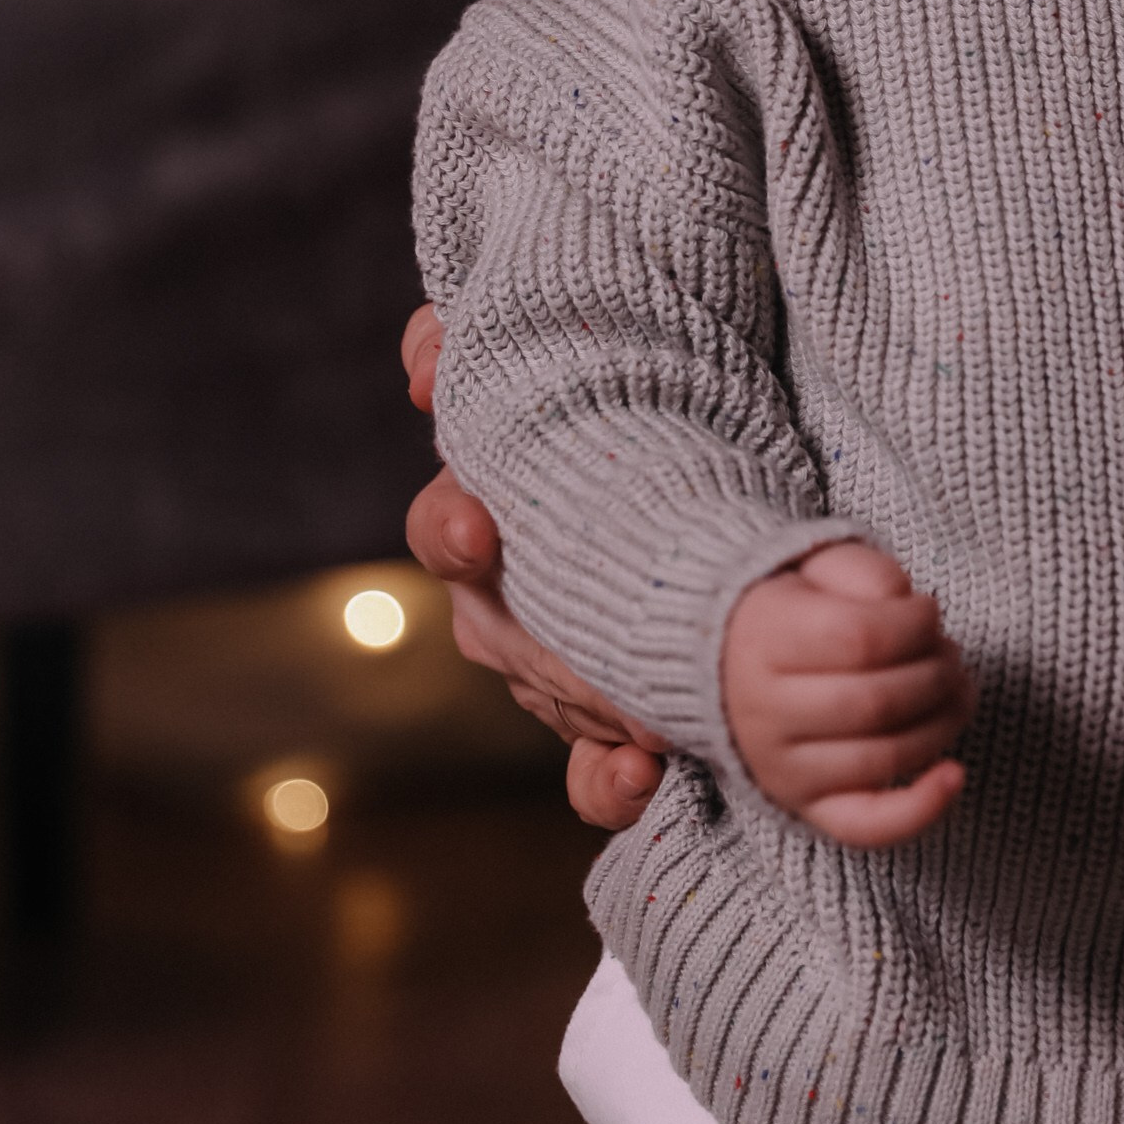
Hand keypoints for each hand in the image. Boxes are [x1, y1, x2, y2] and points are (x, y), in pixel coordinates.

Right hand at [401, 307, 669, 830]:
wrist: (698, 493)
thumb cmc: (613, 409)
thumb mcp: (559, 353)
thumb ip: (464, 341)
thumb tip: (425, 361)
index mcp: (485, 513)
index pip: (443, 523)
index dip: (453, 528)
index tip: (479, 532)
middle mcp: (507, 600)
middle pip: (505, 635)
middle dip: (542, 648)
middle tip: (585, 654)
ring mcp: (557, 667)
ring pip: (557, 700)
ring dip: (591, 712)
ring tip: (639, 724)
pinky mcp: (615, 720)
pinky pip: (593, 770)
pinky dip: (609, 782)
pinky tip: (643, 777)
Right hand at [722, 541, 973, 847]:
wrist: (725, 665)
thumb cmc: (793, 610)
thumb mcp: (819, 566)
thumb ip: (864, 572)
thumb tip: (905, 606)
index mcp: (765, 640)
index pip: (862, 638)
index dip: (916, 624)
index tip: (928, 610)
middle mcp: (764, 711)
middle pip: (877, 703)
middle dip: (937, 674)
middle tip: (950, 652)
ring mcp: (782, 768)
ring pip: (882, 759)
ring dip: (942, 723)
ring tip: (958, 690)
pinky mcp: (805, 806)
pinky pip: (865, 826)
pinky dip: (920, 809)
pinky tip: (955, 775)